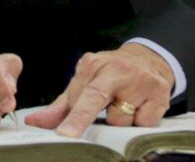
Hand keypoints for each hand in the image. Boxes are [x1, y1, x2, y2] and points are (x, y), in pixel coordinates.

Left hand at [24, 44, 172, 136]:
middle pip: (95, 97)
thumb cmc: (110, 76)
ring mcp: (139, 79)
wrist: (149, 60)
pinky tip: (138, 110)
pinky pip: (144, 123)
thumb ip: (60, 107)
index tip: (62, 133)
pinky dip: (139, 123)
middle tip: (68, 134)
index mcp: (92, 64)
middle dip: (80, 117)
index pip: (76, 95)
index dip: (72, 116)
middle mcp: (115, 68)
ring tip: (122, 107)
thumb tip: (34, 122)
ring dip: (118, 122)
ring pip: (121, 118)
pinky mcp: (159, 93)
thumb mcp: (84, 84)